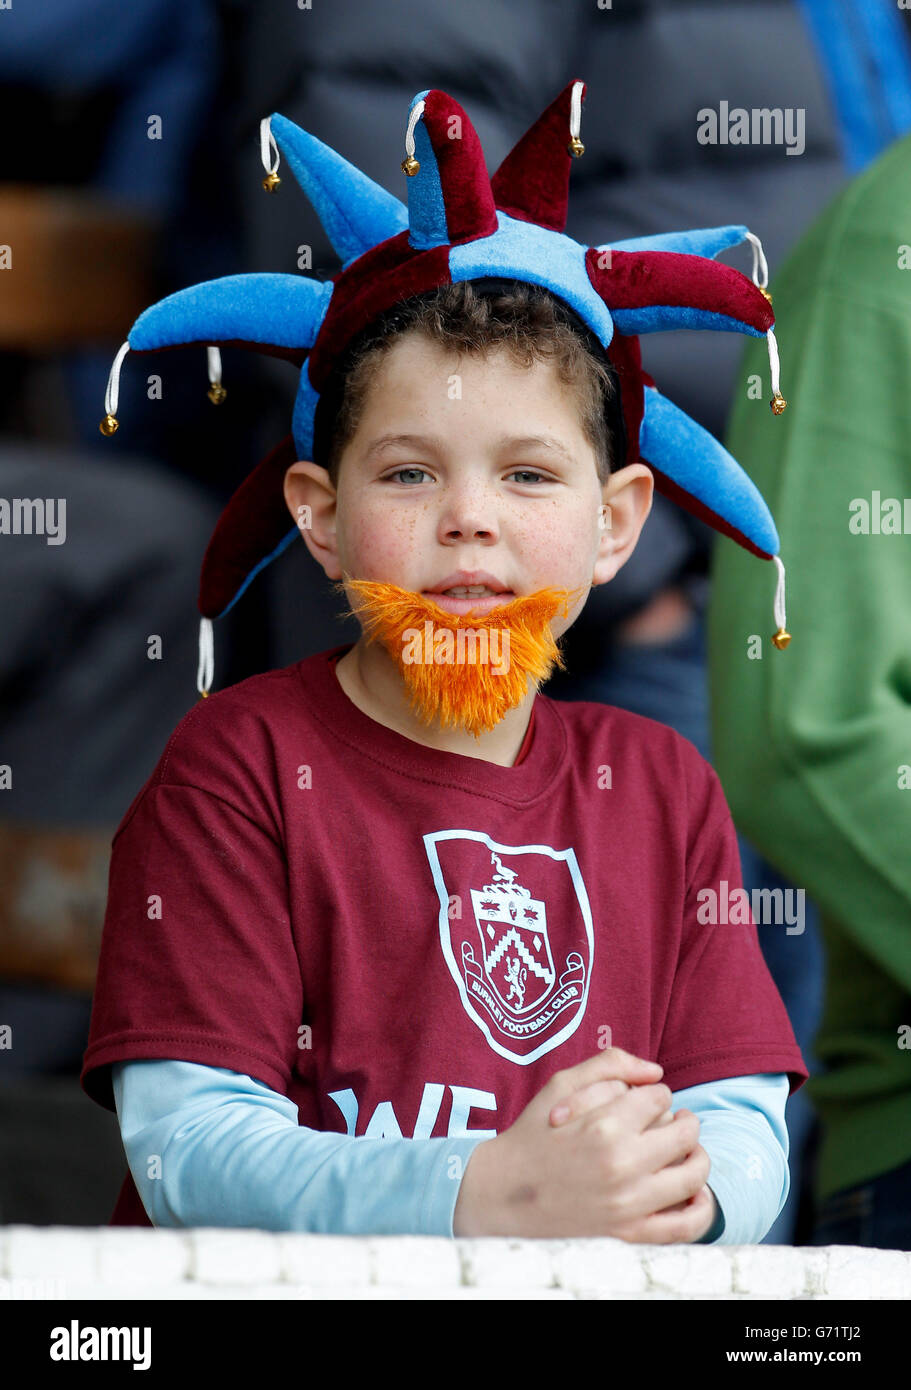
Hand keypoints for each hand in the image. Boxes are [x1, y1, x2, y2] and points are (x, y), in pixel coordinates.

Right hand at [453, 1048, 712, 1240]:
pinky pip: (685, 1226)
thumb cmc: (533, 1135)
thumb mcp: (561, 1085)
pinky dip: (700, 1208)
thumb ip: (609, 1065)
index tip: (642, 1103)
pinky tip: (695, 1193)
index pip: (660, 1097)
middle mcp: (622, 1165)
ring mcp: (629, 1204)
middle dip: (682, 1120)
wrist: (503, 1195)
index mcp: (605, 1125)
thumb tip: (656, 1071)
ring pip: (693, 1174)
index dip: (654, 1094)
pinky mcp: (630, 1235)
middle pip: (685, 1133)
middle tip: (671, 1122)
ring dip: (696, 1156)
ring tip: (685, 1151)